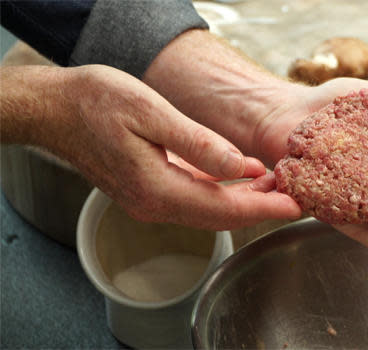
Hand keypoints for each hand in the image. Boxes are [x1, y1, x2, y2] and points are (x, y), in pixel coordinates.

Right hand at [0, 65, 300, 229]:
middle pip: (221, 215)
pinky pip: (195, 198)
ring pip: (209, 209)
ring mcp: (150, 201)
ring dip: (245, 201)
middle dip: (262, 208)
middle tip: (298, 196)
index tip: (296, 206)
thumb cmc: (98, 103)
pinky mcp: (149, 190)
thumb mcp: (151, 114)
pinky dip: (223, 192)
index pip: (224, 209)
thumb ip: (198, 144)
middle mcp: (155, 204)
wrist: (56, 110)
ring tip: (279, 186)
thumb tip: (240, 166)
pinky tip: (242, 177)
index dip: (265, 209)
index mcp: (157, 188)